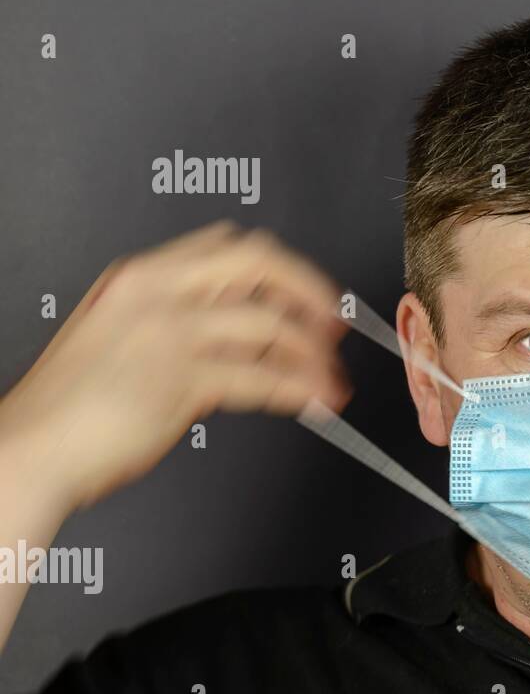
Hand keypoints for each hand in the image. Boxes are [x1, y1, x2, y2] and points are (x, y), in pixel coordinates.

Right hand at [0, 221, 351, 516]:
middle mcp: (157, 292)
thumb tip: (251, 330)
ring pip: (271, 325)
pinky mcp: (180, 380)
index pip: (230, 244)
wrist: (27, 449)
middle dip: (311, 291)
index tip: (310, 294)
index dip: (284, 267)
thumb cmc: (72, 404)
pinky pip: (262, 379)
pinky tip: (313, 401)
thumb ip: (181, 320)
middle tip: (335, 325)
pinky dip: (299, 390)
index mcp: (141, 275)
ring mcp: (169, 333)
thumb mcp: (122, 334)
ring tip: (330, 379)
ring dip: (314, 355)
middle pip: (260, 261)